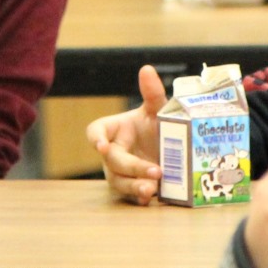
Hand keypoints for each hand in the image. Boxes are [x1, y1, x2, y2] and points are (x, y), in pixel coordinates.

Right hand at [86, 65, 166, 204]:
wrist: (172, 151)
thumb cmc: (156, 127)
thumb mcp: (157, 111)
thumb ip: (152, 93)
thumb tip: (146, 69)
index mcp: (113, 131)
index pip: (95, 132)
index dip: (96, 138)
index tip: (102, 146)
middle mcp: (113, 153)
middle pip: (113, 161)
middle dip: (132, 166)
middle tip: (156, 170)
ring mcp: (120, 173)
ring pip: (119, 183)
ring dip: (134, 186)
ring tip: (151, 189)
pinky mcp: (132, 189)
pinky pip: (130, 198)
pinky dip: (139, 199)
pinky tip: (151, 198)